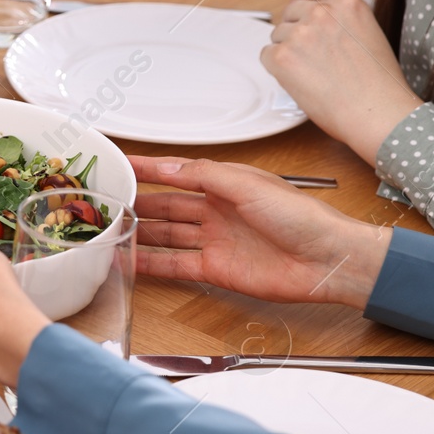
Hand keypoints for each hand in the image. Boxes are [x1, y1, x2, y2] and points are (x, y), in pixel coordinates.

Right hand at [131, 156, 390, 308]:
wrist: (329, 260)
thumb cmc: (300, 216)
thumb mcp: (247, 184)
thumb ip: (203, 175)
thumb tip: (166, 166)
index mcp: (225, 184)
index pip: (176, 173)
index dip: (148, 168)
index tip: (119, 164)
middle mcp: (216, 211)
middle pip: (166, 205)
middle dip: (137, 202)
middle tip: (105, 201)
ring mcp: (214, 241)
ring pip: (166, 234)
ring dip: (139, 232)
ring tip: (108, 230)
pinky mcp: (215, 270)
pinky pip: (175, 265)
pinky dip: (151, 264)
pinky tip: (128, 261)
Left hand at [260, 0, 421, 163]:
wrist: (375, 111)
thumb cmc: (377, 83)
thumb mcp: (367, 33)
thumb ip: (341, 19)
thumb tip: (312, 18)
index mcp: (347, 3)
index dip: (302, 0)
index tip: (299, 12)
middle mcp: (321, 12)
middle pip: (290, 11)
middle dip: (294, 29)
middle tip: (309, 55)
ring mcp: (299, 33)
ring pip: (277, 35)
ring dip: (287, 51)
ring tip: (313, 72)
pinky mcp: (281, 56)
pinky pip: (266, 55)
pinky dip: (276, 68)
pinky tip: (300, 80)